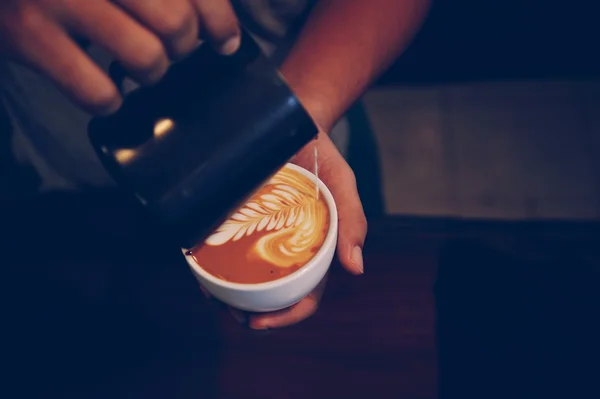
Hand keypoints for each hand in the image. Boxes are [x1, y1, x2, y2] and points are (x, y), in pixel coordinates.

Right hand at [0, 0, 239, 113]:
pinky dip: (108, 101)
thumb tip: (220, 24)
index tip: (226, 42)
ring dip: (151, 74)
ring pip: (146, 57)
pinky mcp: (28, 34)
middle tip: (170, 48)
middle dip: (183, 47)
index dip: (220, 20)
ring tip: (138, 66)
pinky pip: (97, 92)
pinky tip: (102, 88)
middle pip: (177, 24)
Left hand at [205, 133, 366, 328]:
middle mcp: (286, 245)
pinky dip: (213, 262)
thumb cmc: (321, 155)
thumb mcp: (342, 184)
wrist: (293, 118)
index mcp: (313, 248)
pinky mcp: (237, 217)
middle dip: (252, 312)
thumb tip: (355, 269)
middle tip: (231, 314)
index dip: (286, 316)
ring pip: (246, 275)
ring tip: (211, 297)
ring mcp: (260, 233)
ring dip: (229, 294)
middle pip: (272, 292)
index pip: (305, 294)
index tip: (260, 323)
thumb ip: (352, 220)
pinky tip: (198, 267)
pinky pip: (224, 246)